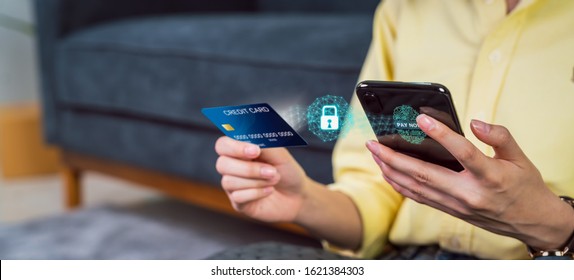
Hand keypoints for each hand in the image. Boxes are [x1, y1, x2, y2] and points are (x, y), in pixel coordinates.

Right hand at [215, 136, 306, 222]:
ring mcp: (233, 186)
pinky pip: (238, 197)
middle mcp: (232, 167)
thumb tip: (250, 141)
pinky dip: (257, 193)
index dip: (234, 147)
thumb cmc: (287, 171)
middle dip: (248, 168)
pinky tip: (269, 191)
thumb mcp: (280, 154)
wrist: (298, 195)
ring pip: (229, 181)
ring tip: (274, 180)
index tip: (255, 151)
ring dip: (256, 181)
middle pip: (222, 164)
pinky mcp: (238, 202)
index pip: (223, 145)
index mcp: (239, 150)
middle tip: (271, 170)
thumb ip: (264, 145)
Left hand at [366, 114, 573, 249]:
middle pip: (424, 174)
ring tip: (375, 154)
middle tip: (374, 143)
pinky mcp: (450, 210)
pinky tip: (388, 173)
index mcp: (491, 177)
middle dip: (394, 158)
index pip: (463, 153)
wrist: (531, 222)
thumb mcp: (521, 158)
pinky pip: (419, 198)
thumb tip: (474, 122)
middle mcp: (469, 194)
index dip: (441, 135)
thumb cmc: (525, 186)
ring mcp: (457, 205)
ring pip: (416, 187)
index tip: (421, 118)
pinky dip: (400, 185)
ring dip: (391, 170)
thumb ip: (499, 136)